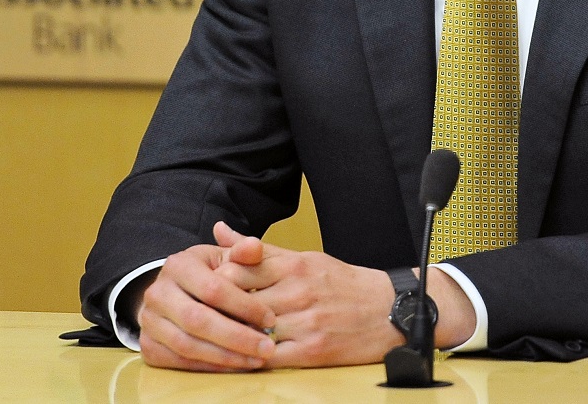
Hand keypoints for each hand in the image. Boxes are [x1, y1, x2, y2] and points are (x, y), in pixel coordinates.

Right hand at [134, 222, 277, 371]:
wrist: (171, 293)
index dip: (244, 306)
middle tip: (267, 347)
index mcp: (178, 265)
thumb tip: (255, 247)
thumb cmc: (206, 274)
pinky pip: (179, 362)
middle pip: (198, 320)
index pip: (213, 289)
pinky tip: (234, 366)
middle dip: (237, 337)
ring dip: (226, 357)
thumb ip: (243, 253)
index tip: (270, 319)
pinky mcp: (147, 346)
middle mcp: (157, 293)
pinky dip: (209, 367)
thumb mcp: (223, 257)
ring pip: (188, 346)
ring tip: (256, 360)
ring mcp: (149, 321)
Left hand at [210, 227, 480, 365]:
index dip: (216, 276)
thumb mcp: (304, 258)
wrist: (389, 311)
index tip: (204, 285)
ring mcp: (305, 321)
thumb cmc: (344, 284)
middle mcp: (298, 290)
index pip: (240, 264)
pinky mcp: (312, 350)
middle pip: (240, 297)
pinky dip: (249, 357)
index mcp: (296, 263)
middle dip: (217, 306)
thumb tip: (220, 231)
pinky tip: (237, 356)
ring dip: (229, 334)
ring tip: (211, 336)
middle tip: (198, 313)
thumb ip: (259, 251)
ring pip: (250, 328)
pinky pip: (268, 356)